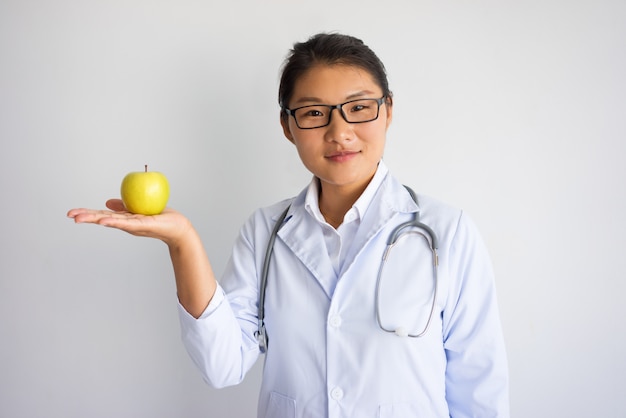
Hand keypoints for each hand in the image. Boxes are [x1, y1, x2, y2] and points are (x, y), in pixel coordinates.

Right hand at [67, 199, 191, 246]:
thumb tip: (107, 202)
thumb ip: (124, 206)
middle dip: (86, 217)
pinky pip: (127, 223)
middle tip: (70, 215)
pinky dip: (114, 222)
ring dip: (95, 219)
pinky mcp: (142, 225)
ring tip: (81, 219)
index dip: (87, 213)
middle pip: (102, 219)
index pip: (102, 215)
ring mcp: (133, 226)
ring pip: (111, 221)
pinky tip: (103, 221)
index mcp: (124, 219)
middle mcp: (126, 223)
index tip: (71, 213)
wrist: (177, 227)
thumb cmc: (160, 217)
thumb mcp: (139, 208)